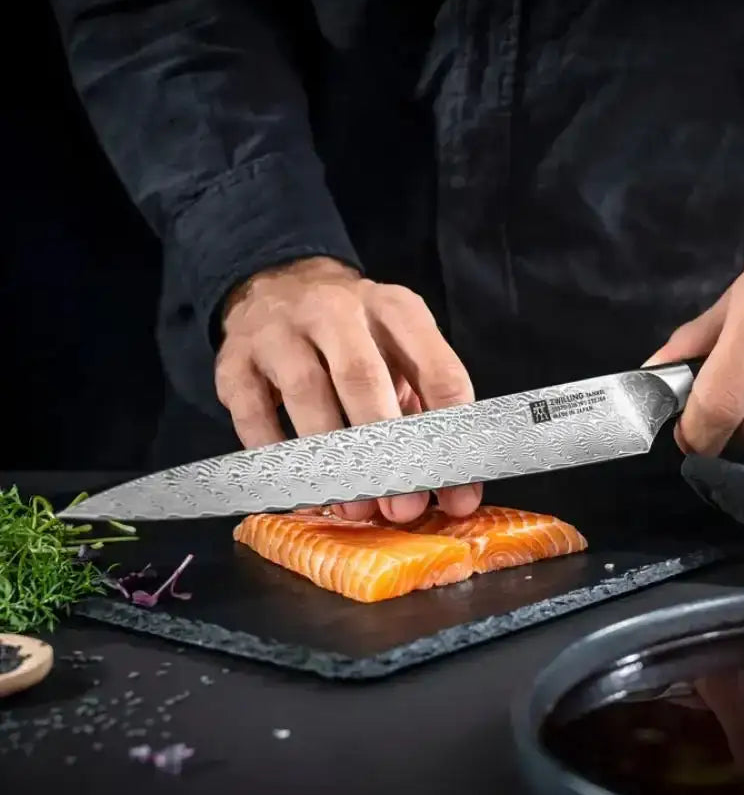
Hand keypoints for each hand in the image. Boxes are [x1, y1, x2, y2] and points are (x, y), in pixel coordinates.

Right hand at [215, 256, 481, 522]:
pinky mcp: (235, 359)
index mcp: (396, 309)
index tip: (458, 492)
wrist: (276, 287)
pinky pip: (253, 412)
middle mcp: (337, 310)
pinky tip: (301, 488)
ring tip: (353, 507)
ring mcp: (279, 331)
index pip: (438, 371)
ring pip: (306, 391)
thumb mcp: (399, 352)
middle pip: (365, 377)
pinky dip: (277, 455)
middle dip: (386, 450)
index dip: (449, 437)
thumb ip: (424, 410)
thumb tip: (452, 492)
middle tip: (402, 506)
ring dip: (332, 457)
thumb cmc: (354, 336)